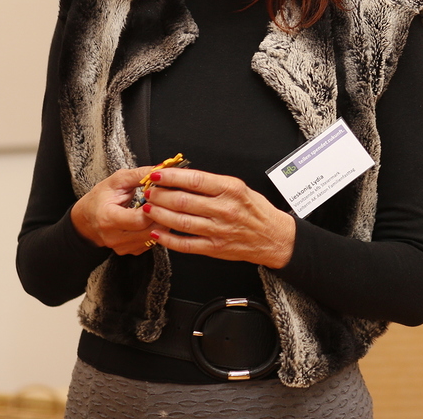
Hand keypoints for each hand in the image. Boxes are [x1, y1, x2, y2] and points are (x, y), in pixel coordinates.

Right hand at [71, 166, 157, 255]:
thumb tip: (161, 169)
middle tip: (170, 201)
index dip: (154, 207)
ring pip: (153, 238)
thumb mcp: (117, 180)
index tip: (161, 196)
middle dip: (163, 214)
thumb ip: (139, 175)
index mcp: (108, 218)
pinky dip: (157, 231)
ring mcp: (121, 247)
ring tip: (165, 208)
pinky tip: (156, 219)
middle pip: (149, 230)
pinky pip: (150, 244)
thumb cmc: (101, 197)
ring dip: (163, 223)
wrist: (87, 218)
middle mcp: (113, 237)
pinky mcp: (128, 251)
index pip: (139, 220)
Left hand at [141, 168, 296, 269]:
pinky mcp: (214, 248)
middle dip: (160, 195)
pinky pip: (185, 244)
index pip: (194, 180)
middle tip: (149, 192)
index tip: (157, 174)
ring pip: (180, 221)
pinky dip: (168, 239)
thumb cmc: (256, 210)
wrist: (273, 237)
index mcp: (231, 189)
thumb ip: (213, 184)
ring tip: (148, 208)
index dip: (171, 177)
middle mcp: (224, 209)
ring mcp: (218, 230)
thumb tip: (183, 178)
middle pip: (182, 200)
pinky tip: (157, 232)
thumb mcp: (240, 188)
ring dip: (159, 214)